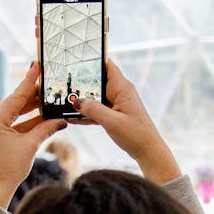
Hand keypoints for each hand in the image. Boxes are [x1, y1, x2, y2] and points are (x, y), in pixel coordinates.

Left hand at [0, 62, 67, 208]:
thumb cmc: (9, 169)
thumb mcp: (30, 145)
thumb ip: (46, 128)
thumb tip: (61, 119)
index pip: (16, 95)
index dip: (29, 81)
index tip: (37, 66)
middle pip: (16, 102)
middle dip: (34, 96)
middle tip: (50, 85)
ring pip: (16, 112)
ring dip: (32, 109)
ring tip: (50, 100)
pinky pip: (13, 122)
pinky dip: (27, 120)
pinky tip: (44, 116)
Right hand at [75, 61, 181, 184]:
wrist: (148, 152)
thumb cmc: (136, 135)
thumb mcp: (111, 122)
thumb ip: (93, 110)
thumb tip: (76, 102)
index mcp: (122, 88)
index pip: (107, 65)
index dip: (93, 61)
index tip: (77, 61)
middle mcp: (120, 92)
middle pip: (98, 81)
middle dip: (82, 83)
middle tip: (64, 84)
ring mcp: (118, 104)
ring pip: (96, 96)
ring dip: (83, 100)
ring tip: (64, 101)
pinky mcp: (116, 114)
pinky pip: (98, 109)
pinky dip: (88, 113)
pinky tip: (73, 117)